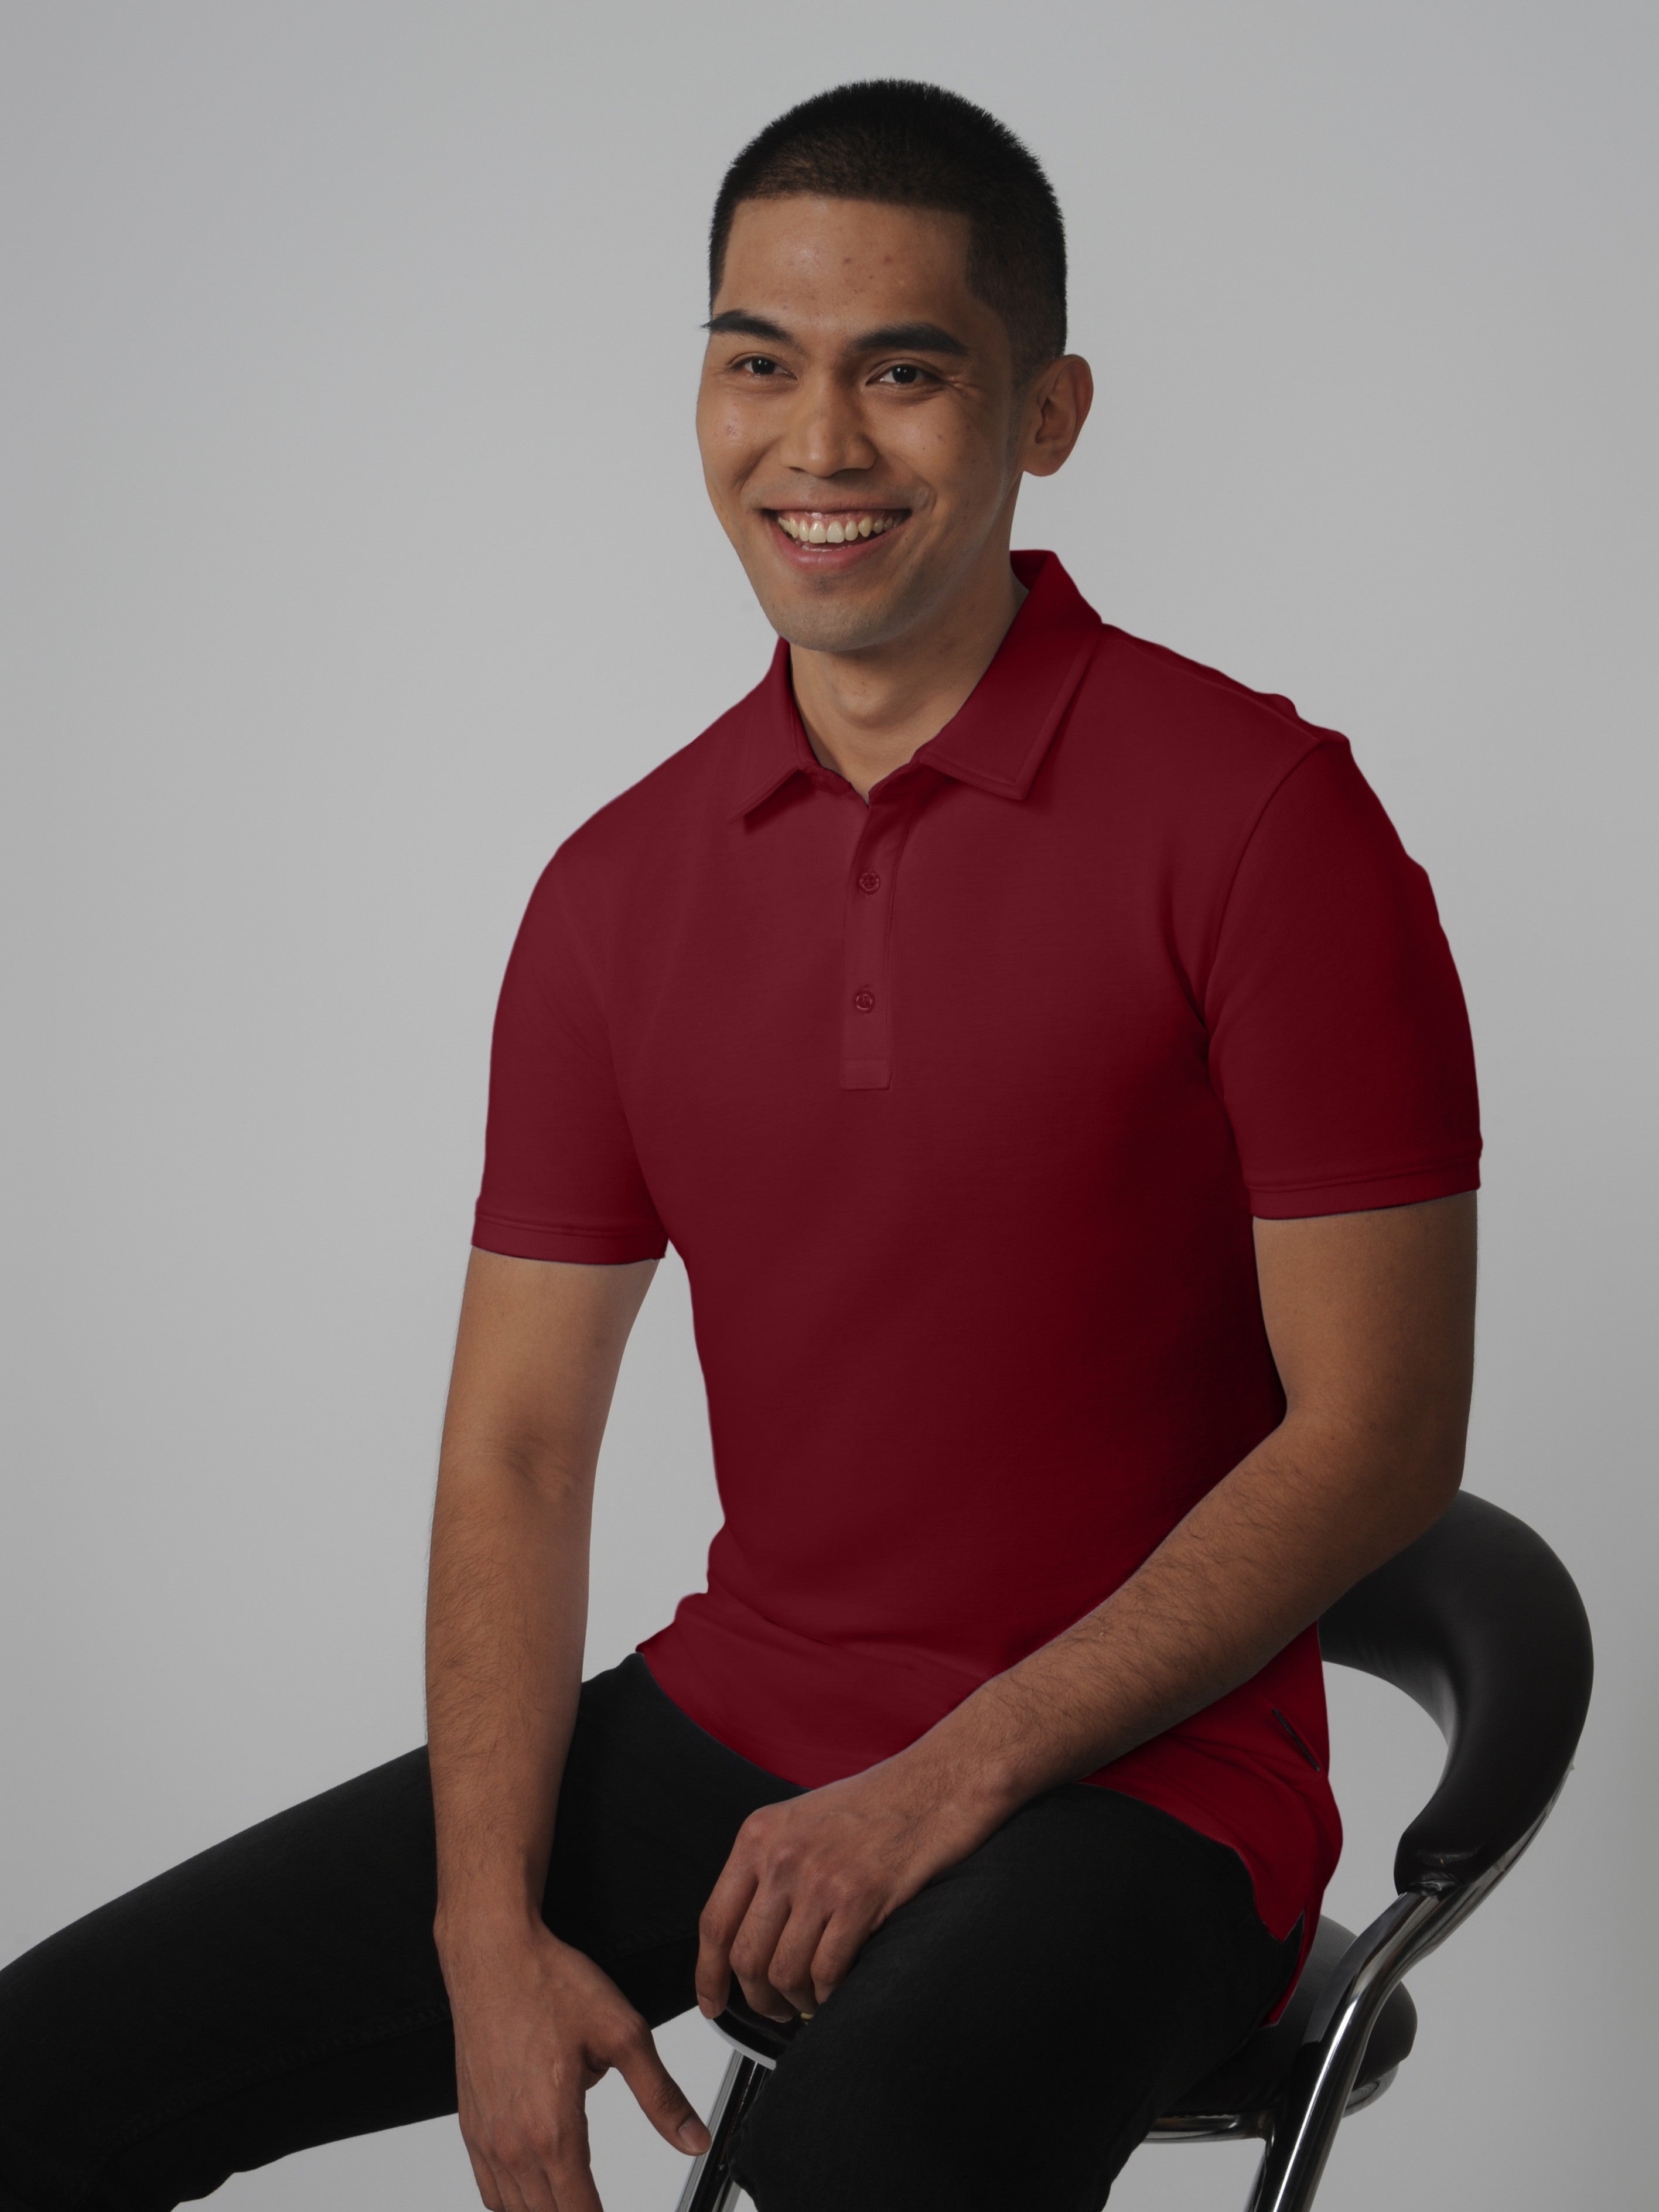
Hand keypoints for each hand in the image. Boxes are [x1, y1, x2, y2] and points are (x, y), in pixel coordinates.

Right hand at [440, 1918, 709, 2210]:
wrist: (492, 1954)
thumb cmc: (550, 1984)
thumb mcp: (623, 2034)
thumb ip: (661, 2096)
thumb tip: (695, 2140)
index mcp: (553, 2128)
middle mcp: (513, 2144)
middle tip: (599, 2207)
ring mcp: (486, 2139)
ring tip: (577, 2204)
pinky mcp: (471, 2126)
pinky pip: (489, 2191)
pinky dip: (514, 2205)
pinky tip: (536, 2197)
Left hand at [695, 1755, 1002, 2023]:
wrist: (936, 1782)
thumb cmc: (876, 1804)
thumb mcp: (802, 1821)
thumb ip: (770, 1868)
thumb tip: (749, 1934)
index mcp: (760, 1835)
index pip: (714, 1921)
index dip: (707, 1974)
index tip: (712, 2003)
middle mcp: (782, 1856)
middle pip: (747, 1956)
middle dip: (758, 1998)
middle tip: (776, 2010)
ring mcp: (820, 1877)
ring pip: (785, 1972)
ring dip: (796, 2001)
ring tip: (811, 2000)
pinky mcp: (861, 1896)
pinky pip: (828, 1971)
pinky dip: (830, 1995)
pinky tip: (839, 1989)